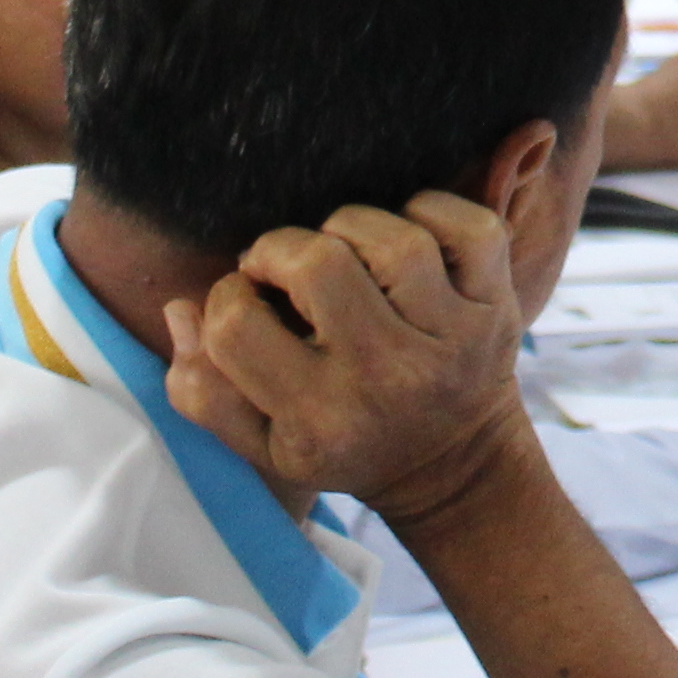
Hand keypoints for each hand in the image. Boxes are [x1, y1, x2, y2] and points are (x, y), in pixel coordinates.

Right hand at [161, 194, 539, 529]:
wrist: (454, 465)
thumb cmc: (345, 443)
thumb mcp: (263, 445)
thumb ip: (204, 389)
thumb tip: (180, 308)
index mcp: (318, 419)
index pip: (238, 325)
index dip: (227, 297)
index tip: (246, 302)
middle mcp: (386, 378)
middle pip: (316, 264)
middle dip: (283, 250)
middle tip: (287, 268)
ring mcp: (451, 339)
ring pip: (391, 237)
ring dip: (352, 227)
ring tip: (344, 254)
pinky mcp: (497, 307)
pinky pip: (469, 227)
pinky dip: (433, 212)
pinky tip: (406, 237)